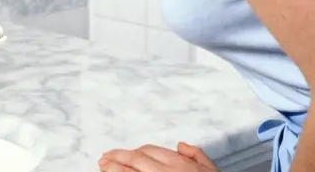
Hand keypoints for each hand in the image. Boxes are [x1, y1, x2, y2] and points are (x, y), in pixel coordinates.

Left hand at [98, 142, 218, 171]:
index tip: (126, 153)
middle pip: (135, 159)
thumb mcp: (211, 171)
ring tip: (102, 165)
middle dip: (118, 156)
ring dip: (113, 168)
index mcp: (179, 164)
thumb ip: (197, 157)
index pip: (150, 151)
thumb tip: (181, 145)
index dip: (134, 151)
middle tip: (105, 157)